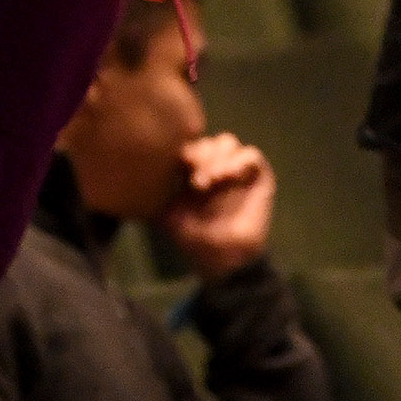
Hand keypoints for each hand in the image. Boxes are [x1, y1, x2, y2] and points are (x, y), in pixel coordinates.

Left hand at [158, 134, 276, 279]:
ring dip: (218, 156)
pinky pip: (251, 155)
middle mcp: (214, 166)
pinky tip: (230, 176)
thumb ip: (159, 194)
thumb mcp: (169, 216)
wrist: (228, 259)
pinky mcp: (258, 176)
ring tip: (214, 178)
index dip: (183, 151)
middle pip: (205, 140)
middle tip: (198, 180)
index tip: (180, 168)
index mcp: (191, 171)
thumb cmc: (196, 239)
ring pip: (227, 142)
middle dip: (201, 155)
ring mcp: (236, 170)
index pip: (186, 146)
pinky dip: (240, 161)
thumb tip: (142, 173)